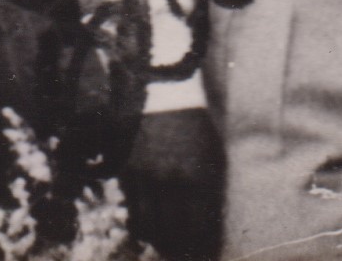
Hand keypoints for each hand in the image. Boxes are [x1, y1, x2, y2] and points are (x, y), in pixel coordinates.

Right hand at [122, 107, 223, 259]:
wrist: (166, 95)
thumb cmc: (197, 124)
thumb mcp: (213, 153)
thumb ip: (210, 186)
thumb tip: (205, 219)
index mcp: (198, 175)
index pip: (196, 225)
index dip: (197, 241)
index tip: (199, 246)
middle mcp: (171, 180)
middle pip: (169, 230)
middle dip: (174, 244)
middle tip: (179, 248)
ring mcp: (146, 177)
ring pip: (146, 224)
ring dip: (154, 236)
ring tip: (163, 239)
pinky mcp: (128, 172)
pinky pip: (132, 208)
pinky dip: (140, 221)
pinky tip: (149, 223)